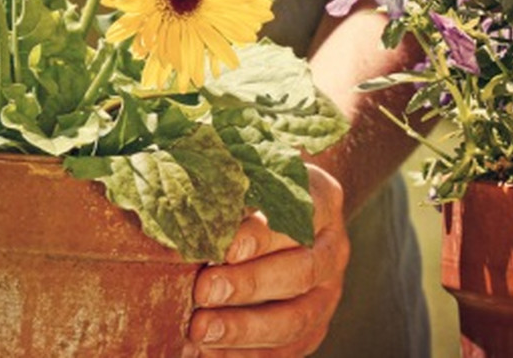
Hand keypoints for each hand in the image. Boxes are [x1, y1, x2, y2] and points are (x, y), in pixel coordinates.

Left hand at [186, 165, 349, 356]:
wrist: (268, 211)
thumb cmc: (242, 185)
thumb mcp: (239, 172)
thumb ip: (222, 185)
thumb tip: (180, 203)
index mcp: (321, 199)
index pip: (301, 215)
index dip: (264, 234)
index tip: (226, 247)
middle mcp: (332, 247)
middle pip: (300, 271)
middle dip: (248, 285)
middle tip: (202, 290)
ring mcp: (327, 291)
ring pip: (295, 317)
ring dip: (244, 328)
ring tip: (199, 330)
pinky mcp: (312, 327)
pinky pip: (284, 350)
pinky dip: (243, 354)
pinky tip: (206, 351)